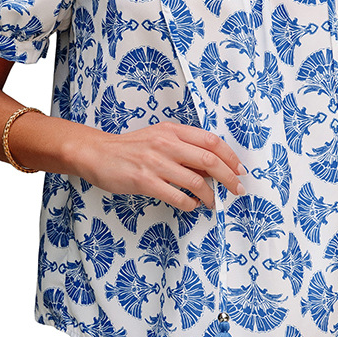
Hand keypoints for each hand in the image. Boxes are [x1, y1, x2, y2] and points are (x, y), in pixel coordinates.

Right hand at [80, 122, 246, 209]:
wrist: (97, 153)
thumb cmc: (130, 148)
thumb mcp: (159, 138)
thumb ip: (184, 149)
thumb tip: (212, 168)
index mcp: (172, 130)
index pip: (211, 141)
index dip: (231, 157)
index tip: (240, 170)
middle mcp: (166, 143)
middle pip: (209, 161)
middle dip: (229, 178)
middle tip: (238, 190)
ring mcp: (155, 163)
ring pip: (196, 181)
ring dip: (210, 195)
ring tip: (213, 202)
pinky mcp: (144, 181)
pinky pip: (177, 196)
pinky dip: (189, 203)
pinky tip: (191, 205)